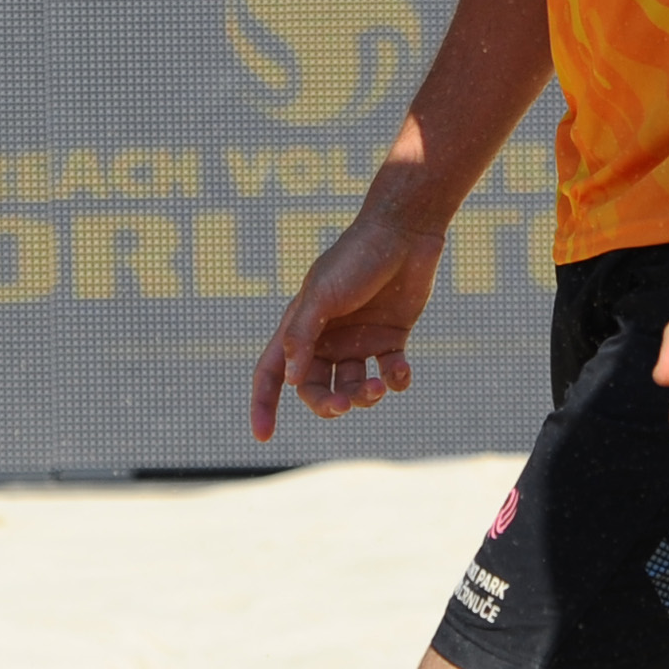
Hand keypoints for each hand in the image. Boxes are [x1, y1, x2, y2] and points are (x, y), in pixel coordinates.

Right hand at [248, 212, 445, 441]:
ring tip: (379, 385)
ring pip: (354, 387)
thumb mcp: (322, 294)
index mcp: (300, 326)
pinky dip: (395, 380)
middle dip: (327, 404)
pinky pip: (389, 374)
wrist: (405, 231)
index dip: (263, 404)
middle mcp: (328, 338)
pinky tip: (400, 372)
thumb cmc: (357, 257)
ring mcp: (360, 340)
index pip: (272, 372)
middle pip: (316, 389)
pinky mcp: (391, 338)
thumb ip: (302, 335)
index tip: (263, 437)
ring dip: (365, 395)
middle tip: (345, 404)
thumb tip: (292, 380)